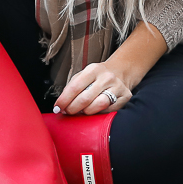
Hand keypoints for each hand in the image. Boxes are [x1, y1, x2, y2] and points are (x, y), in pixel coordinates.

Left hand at [52, 23, 166, 115]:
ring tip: (82, 111)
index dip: (64, 99)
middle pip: (85, 98)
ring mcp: (117, 87)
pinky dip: (99, 113)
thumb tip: (60, 104)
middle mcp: (106, 77)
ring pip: (98, 105)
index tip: (57, 107)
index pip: (75, 86)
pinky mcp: (125, 97)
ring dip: (86, 112)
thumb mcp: (84, 75)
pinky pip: (109, 110)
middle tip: (68, 112)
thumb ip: (72, 87)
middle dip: (73, 108)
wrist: (120, 72)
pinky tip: (95, 111)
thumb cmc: (97, 76)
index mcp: (93, 69)